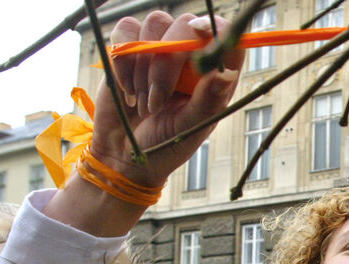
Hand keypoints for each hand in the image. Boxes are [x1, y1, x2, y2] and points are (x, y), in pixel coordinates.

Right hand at [90, 11, 244, 187]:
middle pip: (185, 24)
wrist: (123, 156)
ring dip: (143, 67)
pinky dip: (122, 61)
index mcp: (213, 73)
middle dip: (166, 63)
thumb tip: (225, 73)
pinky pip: (125, 32)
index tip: (199, 34)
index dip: (216, 27)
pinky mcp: (128, 48)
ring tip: (145, 104)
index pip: (224, 34)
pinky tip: (127, 91)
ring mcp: (158, 48)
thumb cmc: (166, 146)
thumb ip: (209, 100)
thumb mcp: (191, 127)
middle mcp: (189, 55)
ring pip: (154, 24)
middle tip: (157, 103)